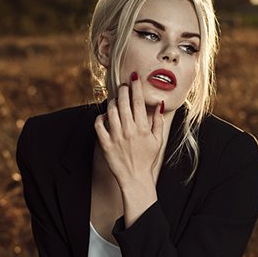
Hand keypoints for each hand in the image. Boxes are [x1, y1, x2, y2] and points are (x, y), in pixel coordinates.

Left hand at [94, 75, 164, 195]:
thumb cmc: (147, 159)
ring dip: (112, 102)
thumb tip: (159, 104)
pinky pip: (98, 125)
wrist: (135, 178)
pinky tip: (105, 116)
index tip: (134, 77)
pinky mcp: (105, 144)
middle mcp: (129, 130)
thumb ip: (158, 121)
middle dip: (123, 90)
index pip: (138, 101)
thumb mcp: (157, 140)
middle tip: (123, 85)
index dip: (136, 87)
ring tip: (116, 99)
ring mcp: (116, 137)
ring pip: (111, 111)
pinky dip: (100, 117)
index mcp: (142, 128)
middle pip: (123, 102)